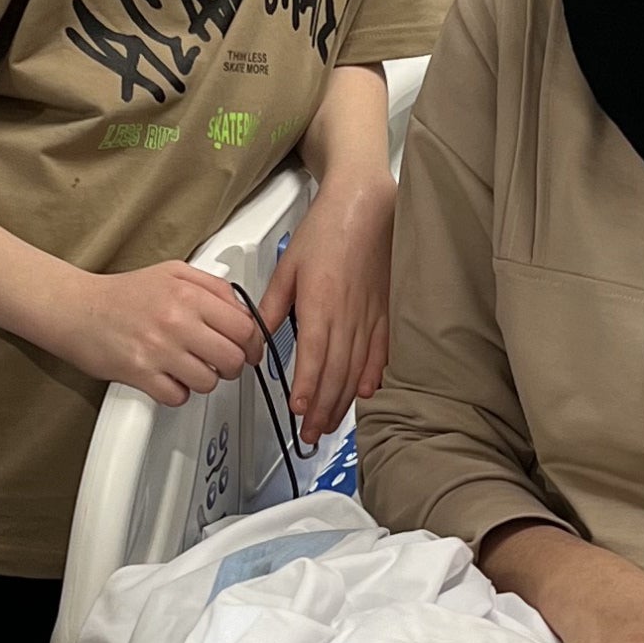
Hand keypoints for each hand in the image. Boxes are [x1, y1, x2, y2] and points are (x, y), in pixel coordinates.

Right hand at [68, 261, 262, 408]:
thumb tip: (242, 310)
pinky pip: (178, 396)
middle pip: (233, 358)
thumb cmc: (122, 294)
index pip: (244, 327)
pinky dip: (177, 392)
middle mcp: (175, 320)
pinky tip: (168, 378)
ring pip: (209, 381)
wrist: (75, 309)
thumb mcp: (173, 273)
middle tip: (222, 363)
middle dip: (233, 366)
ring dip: (204, 380)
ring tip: (190, 368)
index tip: (249, 349)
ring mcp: (158, 349)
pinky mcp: (140, 373)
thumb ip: (212, 287)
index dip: (252, 343)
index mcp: (188, 294)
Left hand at [273, 172, 394, 443]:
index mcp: (322, 305)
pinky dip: (372, 376)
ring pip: (357, 370)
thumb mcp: (288, 268)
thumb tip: (258, 341)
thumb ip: (272, 308)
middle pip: (336, 374)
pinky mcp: (385, 313)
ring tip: (329, 425)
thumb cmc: (326, 232)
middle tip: (310, 434)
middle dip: (322, 408)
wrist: (366, 208)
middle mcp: (349, 317)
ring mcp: (371, 317)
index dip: (307, 388)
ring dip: (342, 401)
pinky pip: (380, 352)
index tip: (299, 410)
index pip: (314, 358)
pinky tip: (366, 393)